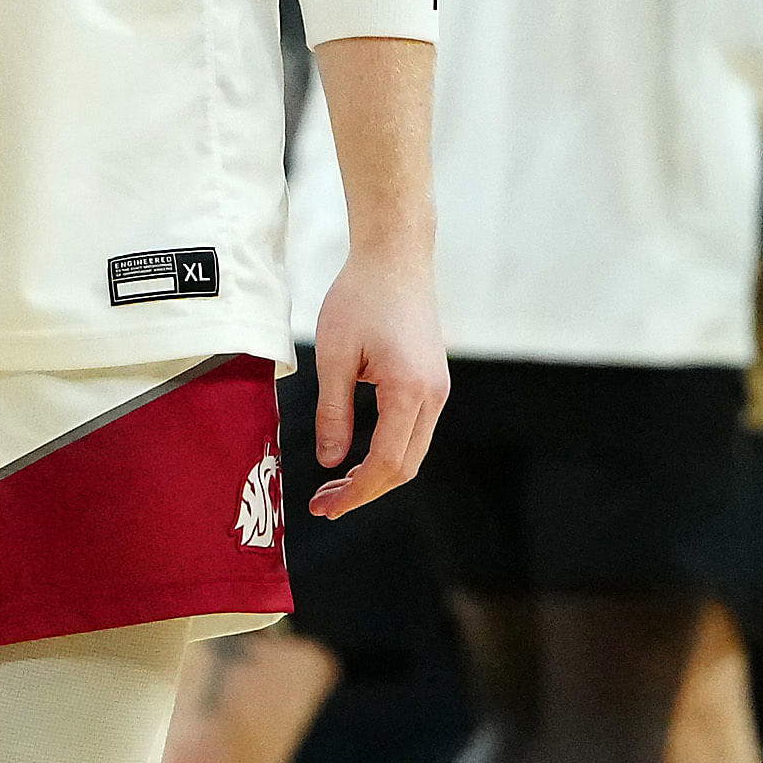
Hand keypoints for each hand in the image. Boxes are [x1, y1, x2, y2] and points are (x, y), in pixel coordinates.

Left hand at [308, 252, 446, 518]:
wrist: (395, 255)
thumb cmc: (361, 295)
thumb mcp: (333, 354)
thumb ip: (333, 412)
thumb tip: (331, 461)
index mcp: (409, 391)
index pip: (387, 465)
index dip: (356, 493)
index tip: (325, 507)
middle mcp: (433, 396)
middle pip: (406, 467)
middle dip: (365, 491)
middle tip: (325, 503)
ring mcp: (437, 389)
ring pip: (412, 451)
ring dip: (377, 474)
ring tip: (336, 483)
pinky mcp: (433, 380)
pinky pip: (414, 431)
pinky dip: (388, 451)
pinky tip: (359, 454)